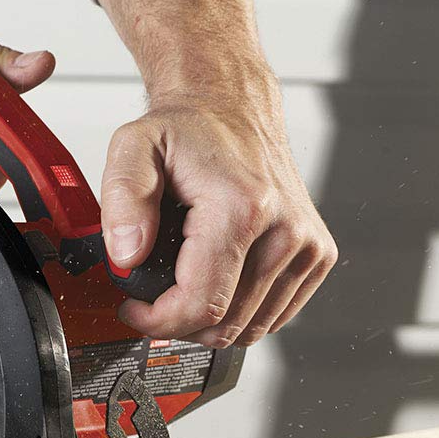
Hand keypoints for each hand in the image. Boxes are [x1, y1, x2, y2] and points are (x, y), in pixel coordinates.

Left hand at [99, 74, 336, 347]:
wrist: (233, 109)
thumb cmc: (189, 130)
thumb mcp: (133, 149)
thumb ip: (122, 200)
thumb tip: (127, 254)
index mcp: (243, 208)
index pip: (202, 305)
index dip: (159, 322)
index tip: (134, 309)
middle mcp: (286, 230)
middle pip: (226, 325)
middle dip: (179, 323)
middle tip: (152, 297)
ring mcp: (307, 247)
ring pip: (249, 328)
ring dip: (208, 320)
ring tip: (181, 287)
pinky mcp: (316, 257)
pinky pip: (272, 317)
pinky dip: (238, 312)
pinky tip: (215, 283)